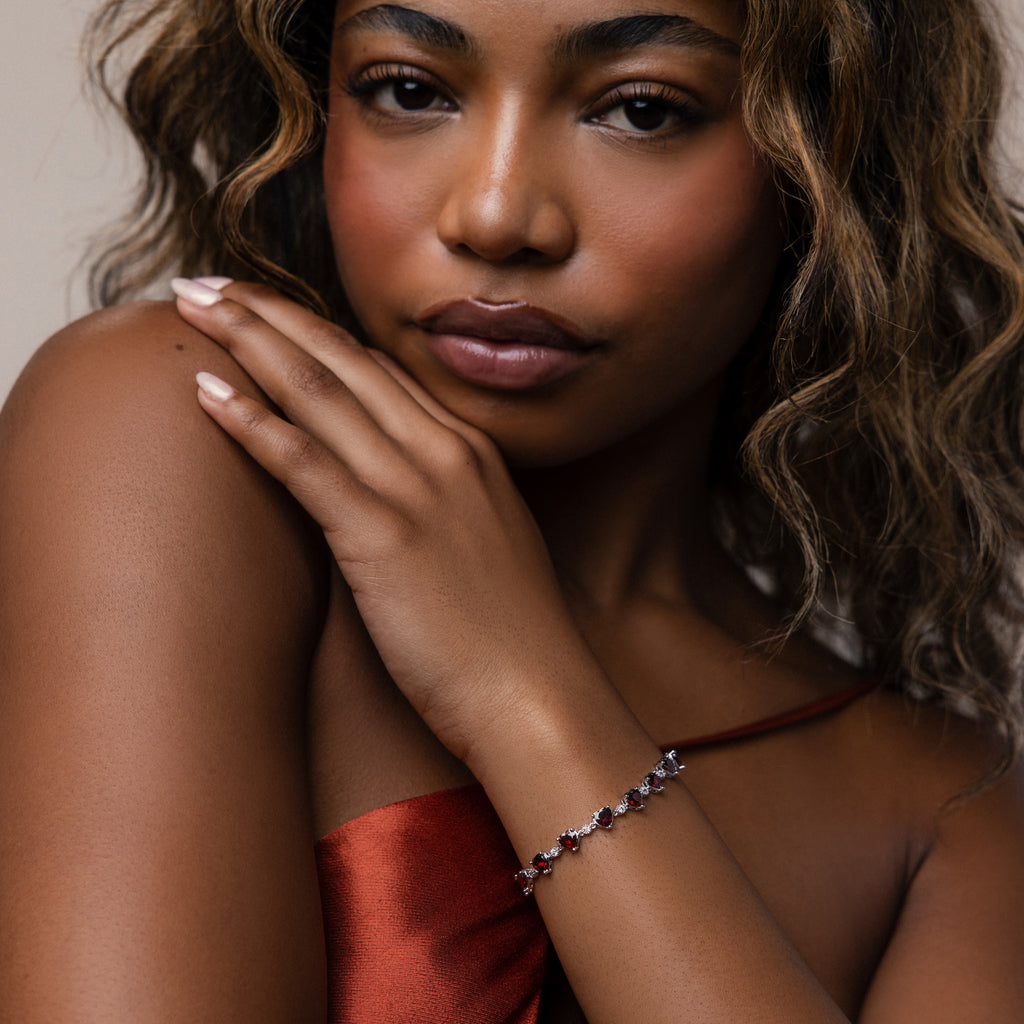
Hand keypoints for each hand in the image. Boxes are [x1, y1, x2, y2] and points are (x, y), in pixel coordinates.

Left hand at [172, 278, 585, 761]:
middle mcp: (443, 452)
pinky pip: (303, 459)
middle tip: (205, 282)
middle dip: (267, 311)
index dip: (314, 332)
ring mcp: (415, 487)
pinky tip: (206, 393)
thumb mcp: (484, 545)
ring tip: (190, 307)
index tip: (266, 312)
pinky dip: (251, 421)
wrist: (539, 695)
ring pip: (317, 391)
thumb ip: (441, 501)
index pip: (379, 369)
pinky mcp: (382, 534)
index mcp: (470, 450)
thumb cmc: (511, 636)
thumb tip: (389, 492)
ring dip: (247, 340)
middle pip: (341, 360)